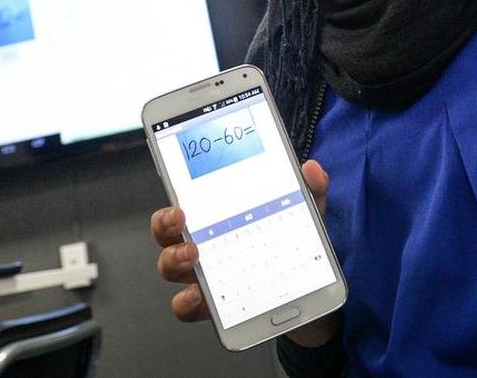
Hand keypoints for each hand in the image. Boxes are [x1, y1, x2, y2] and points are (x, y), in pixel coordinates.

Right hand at [150, 159, 337, 343]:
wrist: (310, 292)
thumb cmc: (292, 245)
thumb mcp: (303, 214)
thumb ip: (310, 190)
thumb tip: (312, 169)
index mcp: (217, 218)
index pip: (183, 204)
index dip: (172, 199)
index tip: (180, 201)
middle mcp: (203, 245)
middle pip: (166, 233)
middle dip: (165, 224)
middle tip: (180, 218)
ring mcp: (205, 276)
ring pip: (170, 267)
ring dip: (174, 259)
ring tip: (193, 254)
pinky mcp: (213, 306)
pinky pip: (187, 306)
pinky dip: (188, 302)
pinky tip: (201, 296)